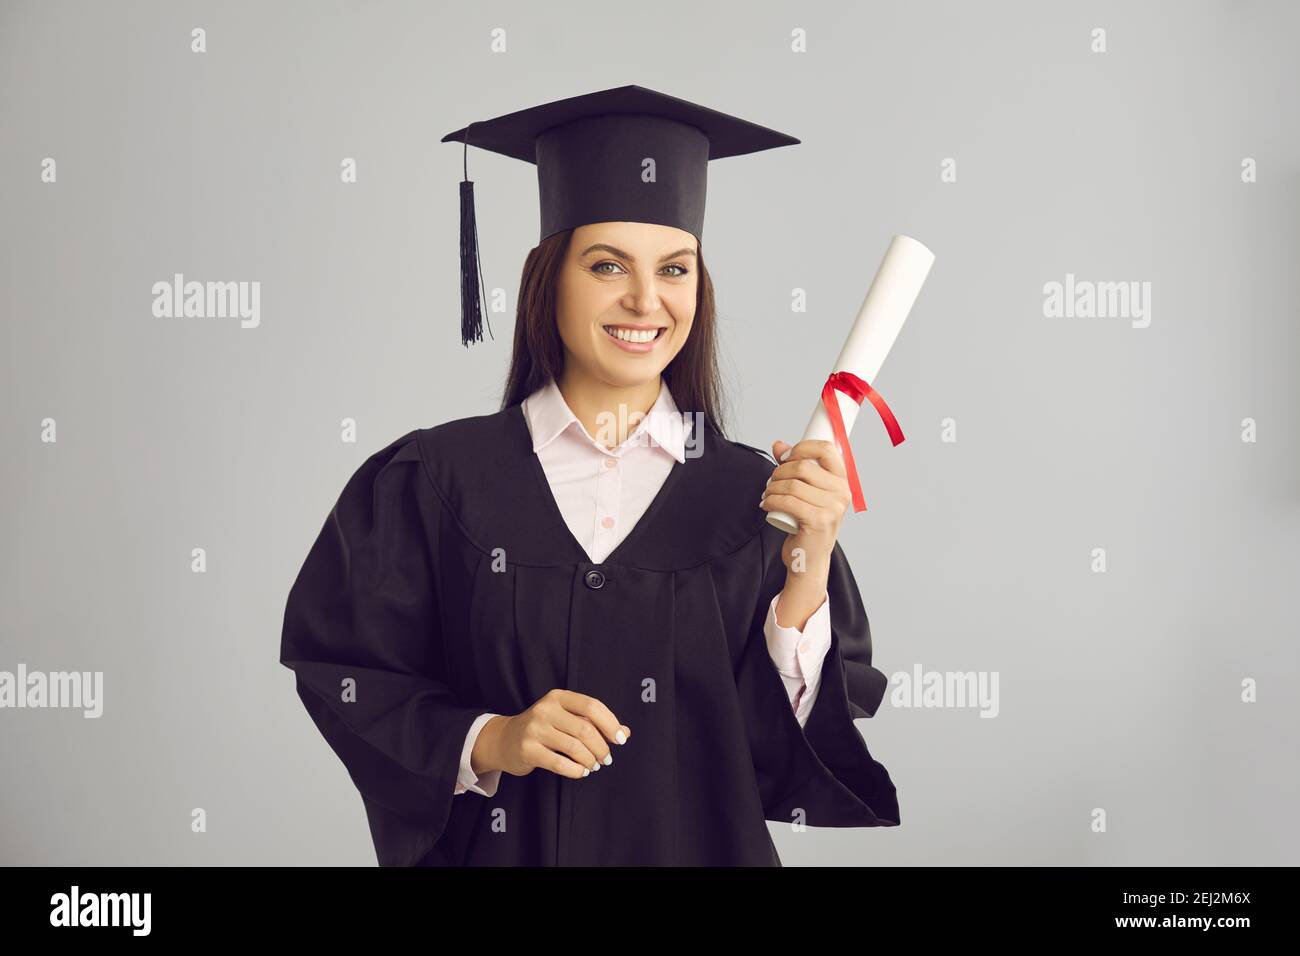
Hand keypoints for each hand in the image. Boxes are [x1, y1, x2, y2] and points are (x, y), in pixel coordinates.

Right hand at [473, 689, 630, 780]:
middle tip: (606, 759)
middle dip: (602, 747)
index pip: (592, 706)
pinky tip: (581, 772)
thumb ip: (594, 723)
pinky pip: (560, 763)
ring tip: (594, 765)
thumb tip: (625, 733)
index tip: (621, 739)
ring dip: (590, 760)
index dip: (610, 723)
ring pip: (575, 747)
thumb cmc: (543, 729)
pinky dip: (576, 770)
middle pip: (585, 729)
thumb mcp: (566, 718)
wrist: (504, 740)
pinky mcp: (528, 750)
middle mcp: (545, 710)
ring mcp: (535, 729)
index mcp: (558, 697)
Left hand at [759, 438, 851, 576]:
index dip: (802, 447)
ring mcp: (833, 508)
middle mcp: (842, 493)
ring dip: (772, 487)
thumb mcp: (806, 493)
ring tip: (767, 495)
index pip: (827, 449)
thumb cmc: (808, 525)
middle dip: (779, 472)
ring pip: (793, 484)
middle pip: (803, 466)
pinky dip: (771, 500)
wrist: (810, 559)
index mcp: (842, 481)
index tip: (784, 457)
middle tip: (771, 483)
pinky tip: (766, 504)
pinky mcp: (818, 521)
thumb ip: (794, 467)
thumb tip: (778, 444)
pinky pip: (788, 501)